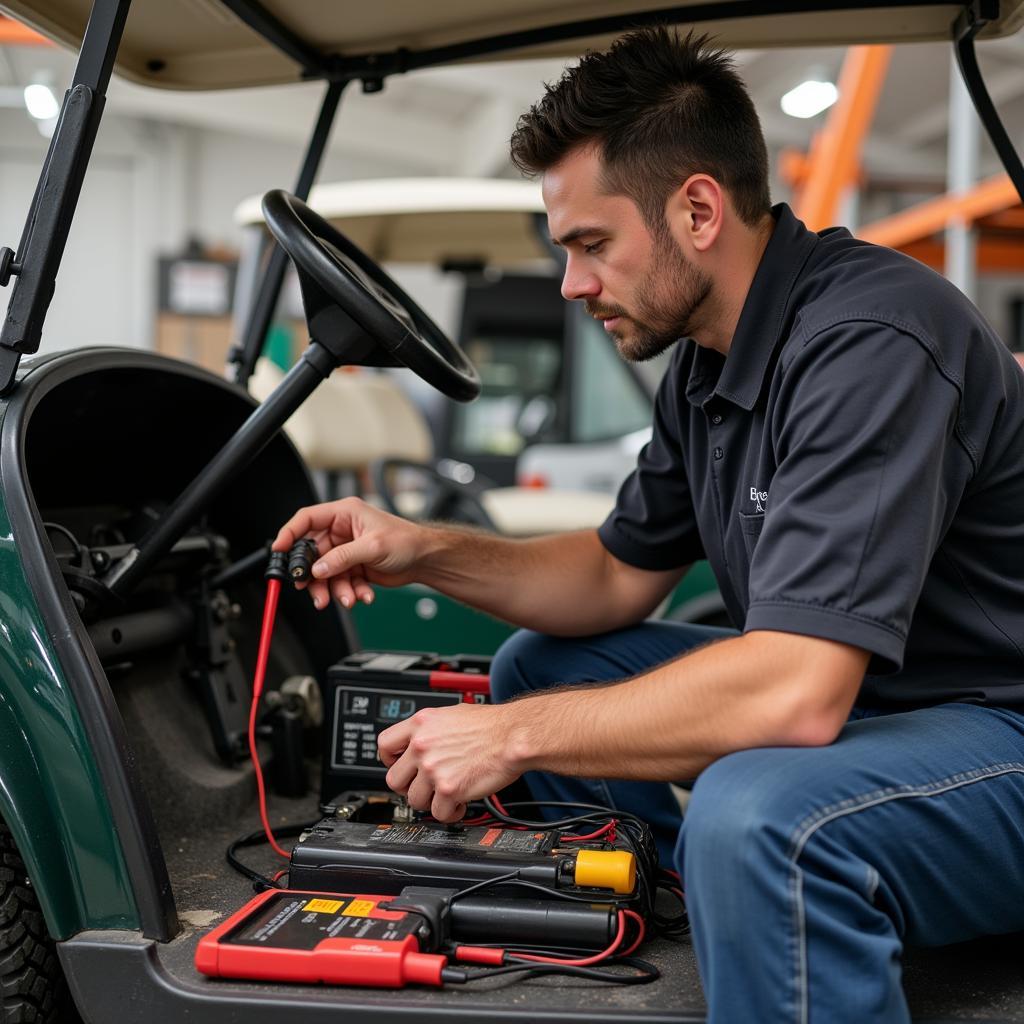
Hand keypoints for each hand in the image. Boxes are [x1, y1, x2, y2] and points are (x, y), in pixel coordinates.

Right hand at [273, 497, 426, 609]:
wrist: (425, 560)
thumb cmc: (407, 541)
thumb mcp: (372, 547)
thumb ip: (343, 558)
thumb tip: (318, 568)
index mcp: (344, 514)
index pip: (306, 519)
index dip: (289, 533)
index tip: (278, 550)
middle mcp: (342, 531)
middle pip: (313, 554)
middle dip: (314, 576)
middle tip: (314, 592)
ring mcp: (346, 551)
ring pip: (325, 573)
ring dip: (334, 590)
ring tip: (347, 599)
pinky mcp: (353, 568)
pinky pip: (340, 583)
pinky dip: (349, 592)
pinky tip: (362, 595)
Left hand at [378, 703, 522, 821]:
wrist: (513, 736)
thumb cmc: (492, 725)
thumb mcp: (452, 715)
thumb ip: (431, 730)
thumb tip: (423, 742)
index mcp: (421, 724)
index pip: (385, 745)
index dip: (389, 760)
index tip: (400, 766)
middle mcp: (422, 745)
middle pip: (394, 779)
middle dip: (409, 787)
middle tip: (425, 787)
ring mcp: (433, 768)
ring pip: (414, 800)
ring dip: (431, 802)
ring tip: (447, 796)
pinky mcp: (449, 789)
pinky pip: (438, 813)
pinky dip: (449, 813)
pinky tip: (460, 805)